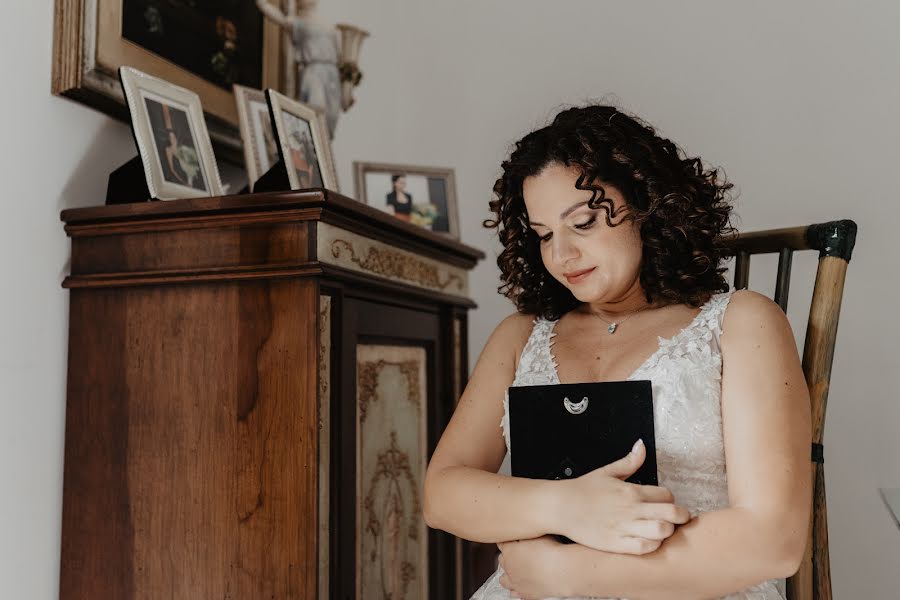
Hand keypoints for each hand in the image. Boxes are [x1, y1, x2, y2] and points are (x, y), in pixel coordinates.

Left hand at [497, 535, 567, 599]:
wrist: (562, 570)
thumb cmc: (552, 550)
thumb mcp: (538, 534)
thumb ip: (528, 533)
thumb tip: (527, 529)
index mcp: (509, 550)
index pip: (501, 543)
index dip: (507, 540)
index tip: (512, 539)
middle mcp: (509, 567)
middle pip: (501, 560)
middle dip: (507, 557)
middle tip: (518, 554)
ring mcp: (515, 582)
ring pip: (503, 580)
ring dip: (508, 575)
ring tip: (517, 571)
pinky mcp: (524, 594)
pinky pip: (514, 594)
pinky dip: (517, 590)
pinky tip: (523, 585)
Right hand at [556, 439, 691, 553]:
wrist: (560, 507)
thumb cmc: (582, 490)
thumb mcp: (607, 472)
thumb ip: (629, 462)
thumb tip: (641, 446)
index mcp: (631, 491)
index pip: (666, 495)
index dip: (670, 499)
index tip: (665, 502)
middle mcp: (631, 509)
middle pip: (672, 513)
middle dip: (681, 516)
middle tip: (679, 518)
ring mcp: (624, 528)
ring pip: (662, 532)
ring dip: (667, 531)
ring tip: (662, 530)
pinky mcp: (616, 544)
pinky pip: (644, 548)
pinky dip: (652, 546)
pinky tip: (648, 541)